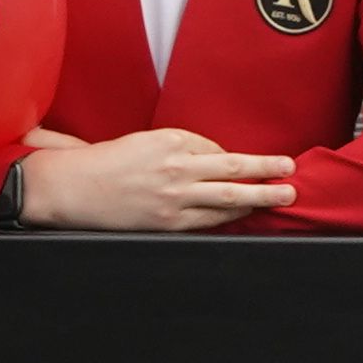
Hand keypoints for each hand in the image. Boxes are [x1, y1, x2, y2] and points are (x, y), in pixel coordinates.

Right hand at [10, 124, 297, 232]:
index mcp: (168, 141)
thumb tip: (208, 159)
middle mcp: (175, 167)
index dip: (231, 158)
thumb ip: (176, 149)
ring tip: (283, 194)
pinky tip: (245, 214)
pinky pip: (208, 220)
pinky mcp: (168, 222)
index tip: (250, 163)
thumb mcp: (141, 142)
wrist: (71, 189)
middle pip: (232, 169)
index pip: (213, 148)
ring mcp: (173, 197)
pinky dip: (230, 216)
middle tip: (290, 170)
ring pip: (228, 197)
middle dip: (266, 169)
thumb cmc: (102, 164)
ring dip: (260, 196)